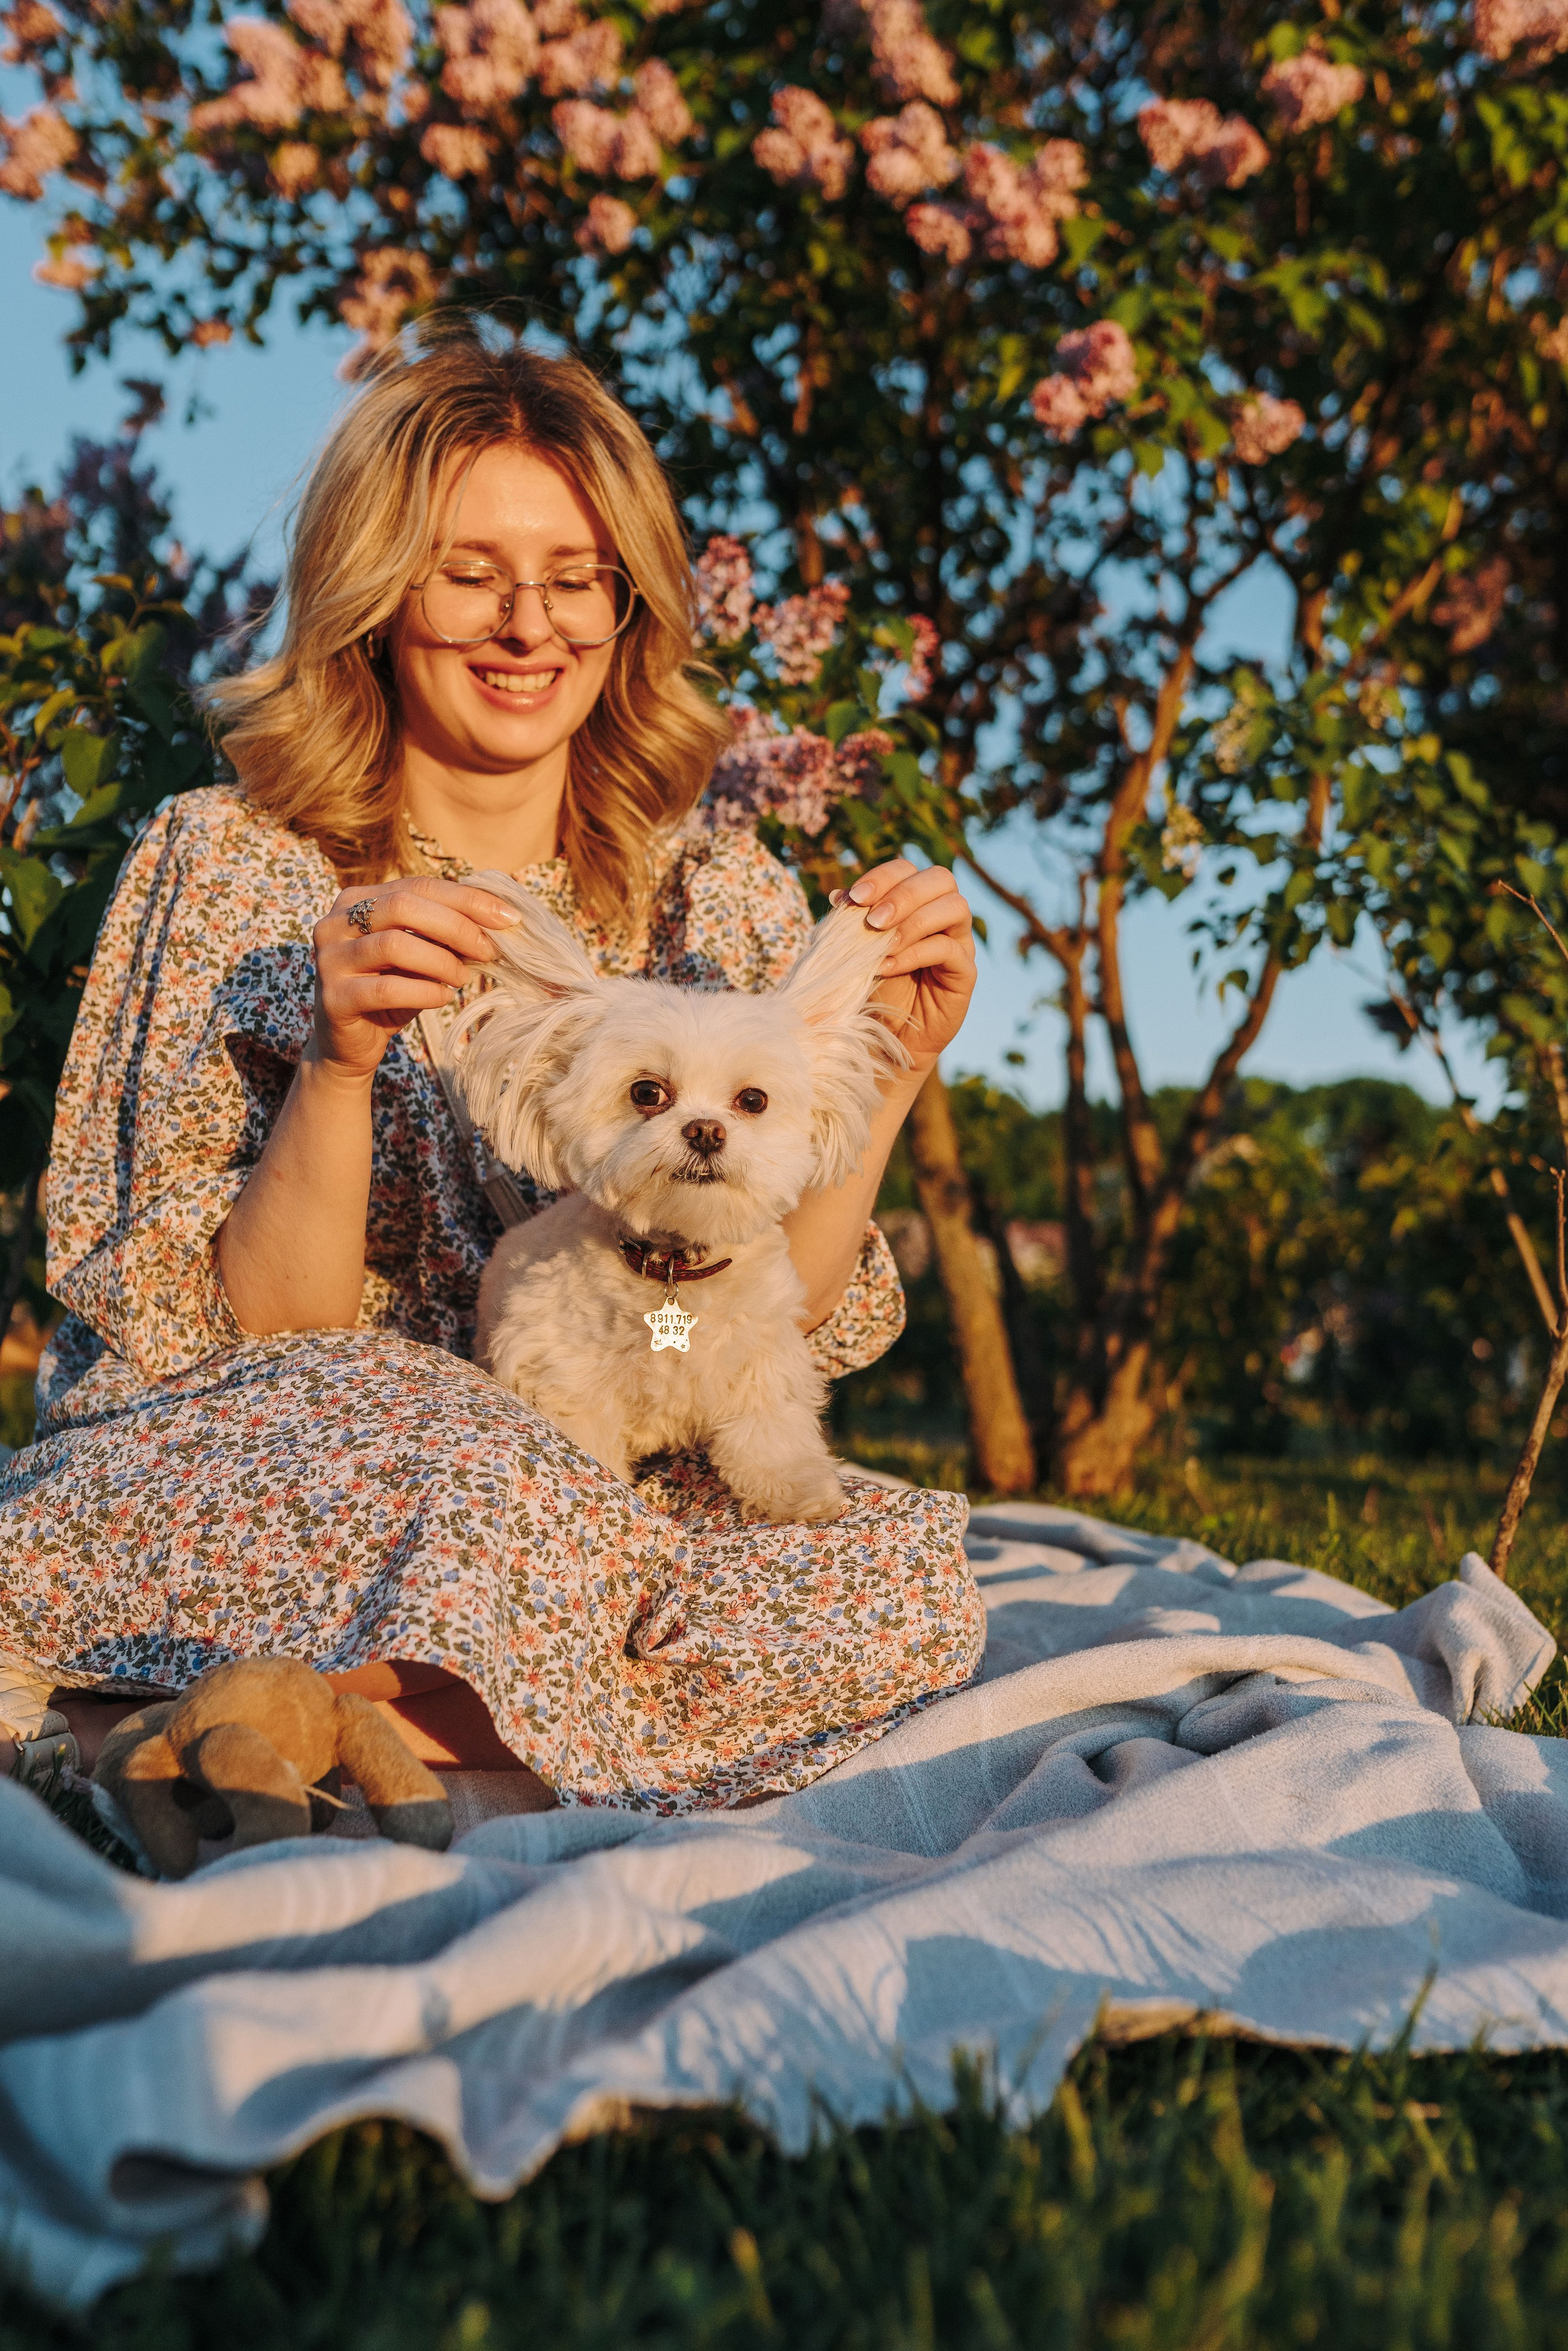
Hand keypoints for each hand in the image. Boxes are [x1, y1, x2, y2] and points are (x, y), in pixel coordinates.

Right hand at [311, 874, 517, 1082]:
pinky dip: (424, 992)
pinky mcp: (333, 998)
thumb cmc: (393, 990)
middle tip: (488, 951)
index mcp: (357, 900)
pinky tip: (442, 998)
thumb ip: (445, 932)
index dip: (467, 899)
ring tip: (462, 978)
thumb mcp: (420, 954)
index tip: (508, 917)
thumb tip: (500, 918)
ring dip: (441, 962)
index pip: (418, 886)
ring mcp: (330, 959)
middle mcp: (335, 922)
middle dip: (456, 927)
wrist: (349, 1044)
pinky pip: (386, 989)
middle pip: (404, 906)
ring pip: (394, 945)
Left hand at [834, 858, 976, 1075]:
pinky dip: (916, 953)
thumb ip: (851, 922)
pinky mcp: (965, 973)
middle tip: (873, 921)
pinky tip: (889, 966)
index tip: (855, 898)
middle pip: (941, 879)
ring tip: (882, 945)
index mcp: (916, 901)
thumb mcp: (857, 950)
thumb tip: (839, 894)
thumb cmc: (873, 987)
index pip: (908, 869)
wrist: (886, 1035)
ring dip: (914, 922)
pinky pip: (951, 950)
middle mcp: (943, 915)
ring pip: (955, 907)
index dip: (883, 877)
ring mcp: (959, 942)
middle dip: (903, 895)